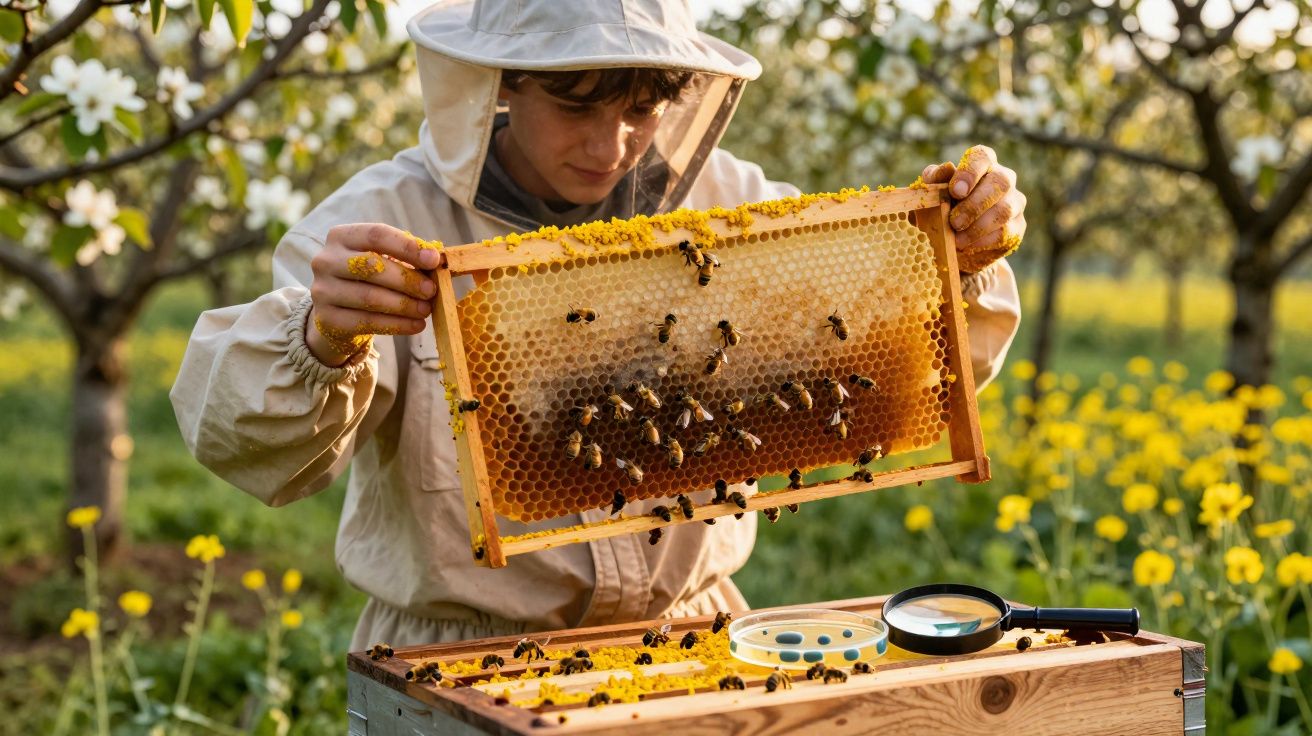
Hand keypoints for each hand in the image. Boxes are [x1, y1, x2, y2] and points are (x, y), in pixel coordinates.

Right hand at [307, 223, 440, 365]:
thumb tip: (436, 260)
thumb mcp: (382, 261)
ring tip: (426, 310)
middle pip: (372, 266)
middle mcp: (325, 260)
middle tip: (431, 291)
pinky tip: (416, 325)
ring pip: (370, 297)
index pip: (377, 234)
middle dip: (407, 280)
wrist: (337, 313)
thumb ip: (406, 258)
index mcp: (341, 236)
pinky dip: (397, 325)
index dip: (408, 247)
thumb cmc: (368, 280)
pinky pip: (367, 322)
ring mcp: (322, 290)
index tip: (434, 260)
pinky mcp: (326, 319)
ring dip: (404, 305)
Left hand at [921, 145, 1026, 273]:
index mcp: (982, 165)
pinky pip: (1005, 232)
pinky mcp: (1017, 226)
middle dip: (974, 205)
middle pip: (1000, 182)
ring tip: (956, 239)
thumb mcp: (932, 194)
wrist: (954, 242)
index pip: (983, 156)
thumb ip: (935, 180)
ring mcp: (1014, 202)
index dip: (970, 172)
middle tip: (954, 222)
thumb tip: (945, 169)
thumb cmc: (943, 209)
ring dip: (977, 226)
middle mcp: (1003, 178)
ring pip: (1004, 209)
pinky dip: (983, 240)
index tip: (955, 191)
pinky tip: (967, 244)